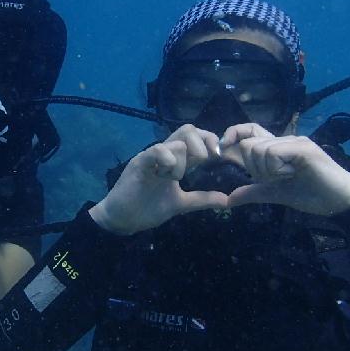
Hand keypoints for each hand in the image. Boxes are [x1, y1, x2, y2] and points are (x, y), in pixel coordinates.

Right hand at [89, 125, 228, 235]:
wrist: (123, 220)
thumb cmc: (148, 208)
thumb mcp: (181, 204)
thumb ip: (202, 199)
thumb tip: (226, 200)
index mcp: (175, 160)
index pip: (195, 137)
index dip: (210, 140)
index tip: (218, 156)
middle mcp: (164, 154)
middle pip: (188, 130)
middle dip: (202, 144)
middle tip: (203, 162)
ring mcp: (151, 157)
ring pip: (176, 143)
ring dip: (183, 162)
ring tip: (174, 179)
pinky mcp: (139, 163)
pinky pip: (157, 150)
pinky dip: (168, 161)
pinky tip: (164, 176)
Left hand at [220, 123, 349, 215]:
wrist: (341, 202)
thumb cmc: (313, 195)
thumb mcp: (276, 195)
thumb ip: (253, 192)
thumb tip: (229, 199)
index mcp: (278, 148)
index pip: (249, 131)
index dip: (234, 134)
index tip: (223, 148)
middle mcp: (285, 140)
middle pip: (248, 145)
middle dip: (255, 168)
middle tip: (277, 178)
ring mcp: (294, 142)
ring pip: (258, 150)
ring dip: (268, 171)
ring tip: (289, 177)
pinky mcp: (302, 147)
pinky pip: (273, 153)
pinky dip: (277, 169)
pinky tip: (294, 174)